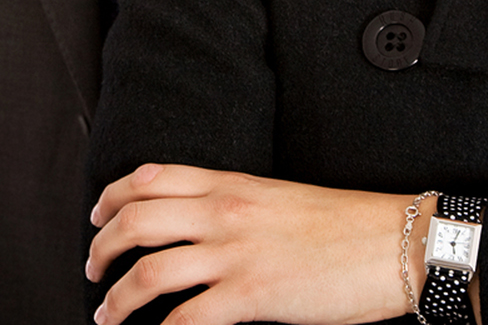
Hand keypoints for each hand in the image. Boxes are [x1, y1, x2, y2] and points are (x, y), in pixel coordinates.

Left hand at [86, 163, 419, 324]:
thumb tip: (198, 225)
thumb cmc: (347, 224)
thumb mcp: (278, 198)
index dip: (111, 197)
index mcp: (230, 183)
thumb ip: (233, 204)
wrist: (395, 242)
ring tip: (107, 314)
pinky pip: (185, 319)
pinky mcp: (250, 296)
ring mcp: (234, 254)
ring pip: (146, 272)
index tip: (98, 215)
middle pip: (134, 221)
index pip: (149, 178)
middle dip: (100, 248)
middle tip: (92, 267)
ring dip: (116, 299)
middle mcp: (223, 213)